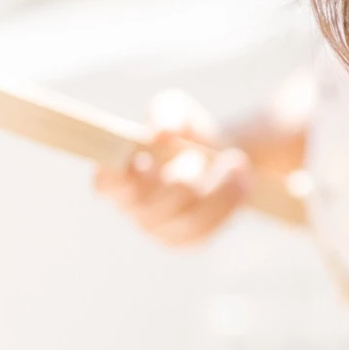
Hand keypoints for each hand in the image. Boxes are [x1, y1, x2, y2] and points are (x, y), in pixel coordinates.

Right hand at [93, 89, 251, 246]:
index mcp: (118, 174)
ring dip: (216, 192)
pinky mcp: (186, 240)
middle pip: (153, 207)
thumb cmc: (184, 130)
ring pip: (186, 223)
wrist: (216, 153)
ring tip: (237, 163)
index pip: (106, 184)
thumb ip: (168, 112)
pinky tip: (242, 182)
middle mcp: (132, 206)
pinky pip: (206, 231)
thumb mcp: (177, 109)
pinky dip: (227, 205)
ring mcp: (158, 229)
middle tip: (200, 156)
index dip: (120, 178)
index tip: (144, 161)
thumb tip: (164, 132)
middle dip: (182, 180)